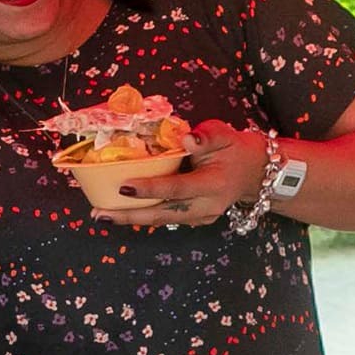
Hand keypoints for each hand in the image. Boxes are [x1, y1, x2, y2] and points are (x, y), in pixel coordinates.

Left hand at [89, 120, 267, 228]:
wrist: (255, 171)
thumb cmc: (234, 148)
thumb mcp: (224, 134)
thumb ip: (206, 136)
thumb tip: (185, 138)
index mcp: (213, 184)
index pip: (177, 188)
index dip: (149, 188)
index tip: (123, 185)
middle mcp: (206, 206)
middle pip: (162, 214)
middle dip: (128, 215)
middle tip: (99, 213)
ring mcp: (201, 217)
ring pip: (161, 220)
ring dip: (131, 218)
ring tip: (102, 214)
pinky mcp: (195, 219)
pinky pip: (166, 218)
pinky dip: (143, 215)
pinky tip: (121, 211)